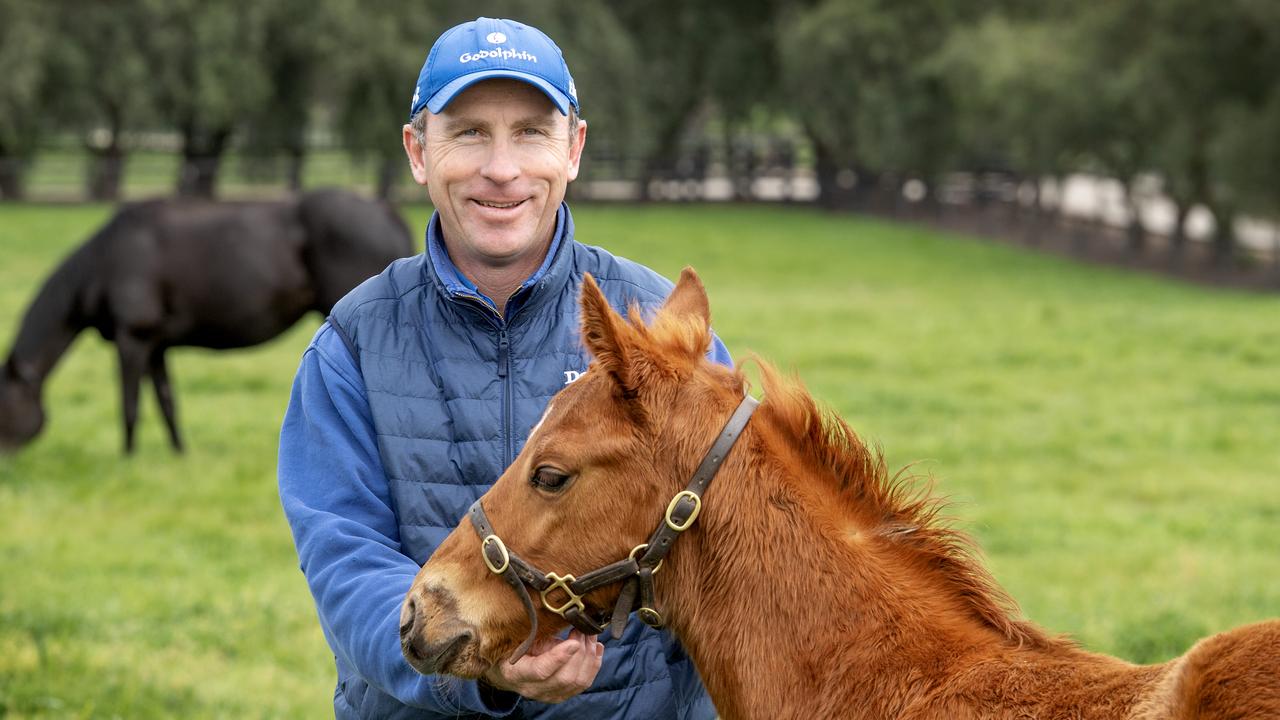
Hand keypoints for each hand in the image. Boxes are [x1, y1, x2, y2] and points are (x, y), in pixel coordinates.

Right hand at [481, 630, 604, 703]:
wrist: (508, 670)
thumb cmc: (511, 647)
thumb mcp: (517, 636)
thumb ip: (536, 630)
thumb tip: (561, 615)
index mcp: (516, 673)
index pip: (540, 671)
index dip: (559, 657)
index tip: (573, 641)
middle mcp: (533, 689)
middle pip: (565, 678)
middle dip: (580, 652)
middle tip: (583, 630)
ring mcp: (549, 695)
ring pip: (578, 682)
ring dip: (589, 656)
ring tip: (590, 636)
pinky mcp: (562, 695)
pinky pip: (584, 683)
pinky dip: (594, 664)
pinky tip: (595, 647)